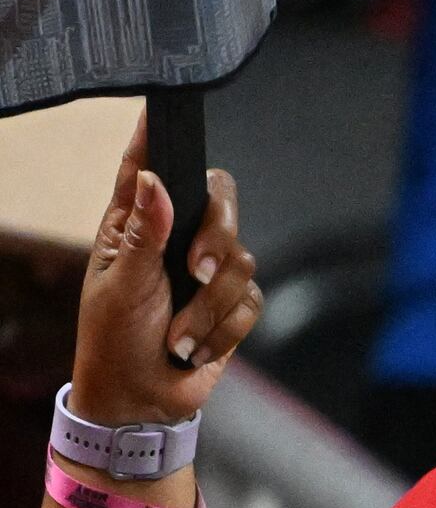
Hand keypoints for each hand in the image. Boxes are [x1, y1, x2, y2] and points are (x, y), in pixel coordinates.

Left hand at [73, 118, 259, 424]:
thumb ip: (143, 234)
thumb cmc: (113, 340)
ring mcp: (206, 273)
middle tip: (194, 272)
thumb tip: (153, 181)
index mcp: (134, 225)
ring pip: (242, 262)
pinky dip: (224, 330)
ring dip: (210, 309)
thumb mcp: (121, 287)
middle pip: (220, 204)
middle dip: (215, 241)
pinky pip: (251, 303)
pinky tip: (194, 347)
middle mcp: (173, 239)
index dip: (156, 137)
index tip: (161, 108)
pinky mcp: (231, 306)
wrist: (141, 399)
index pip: (148, 168)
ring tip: (178, 337)